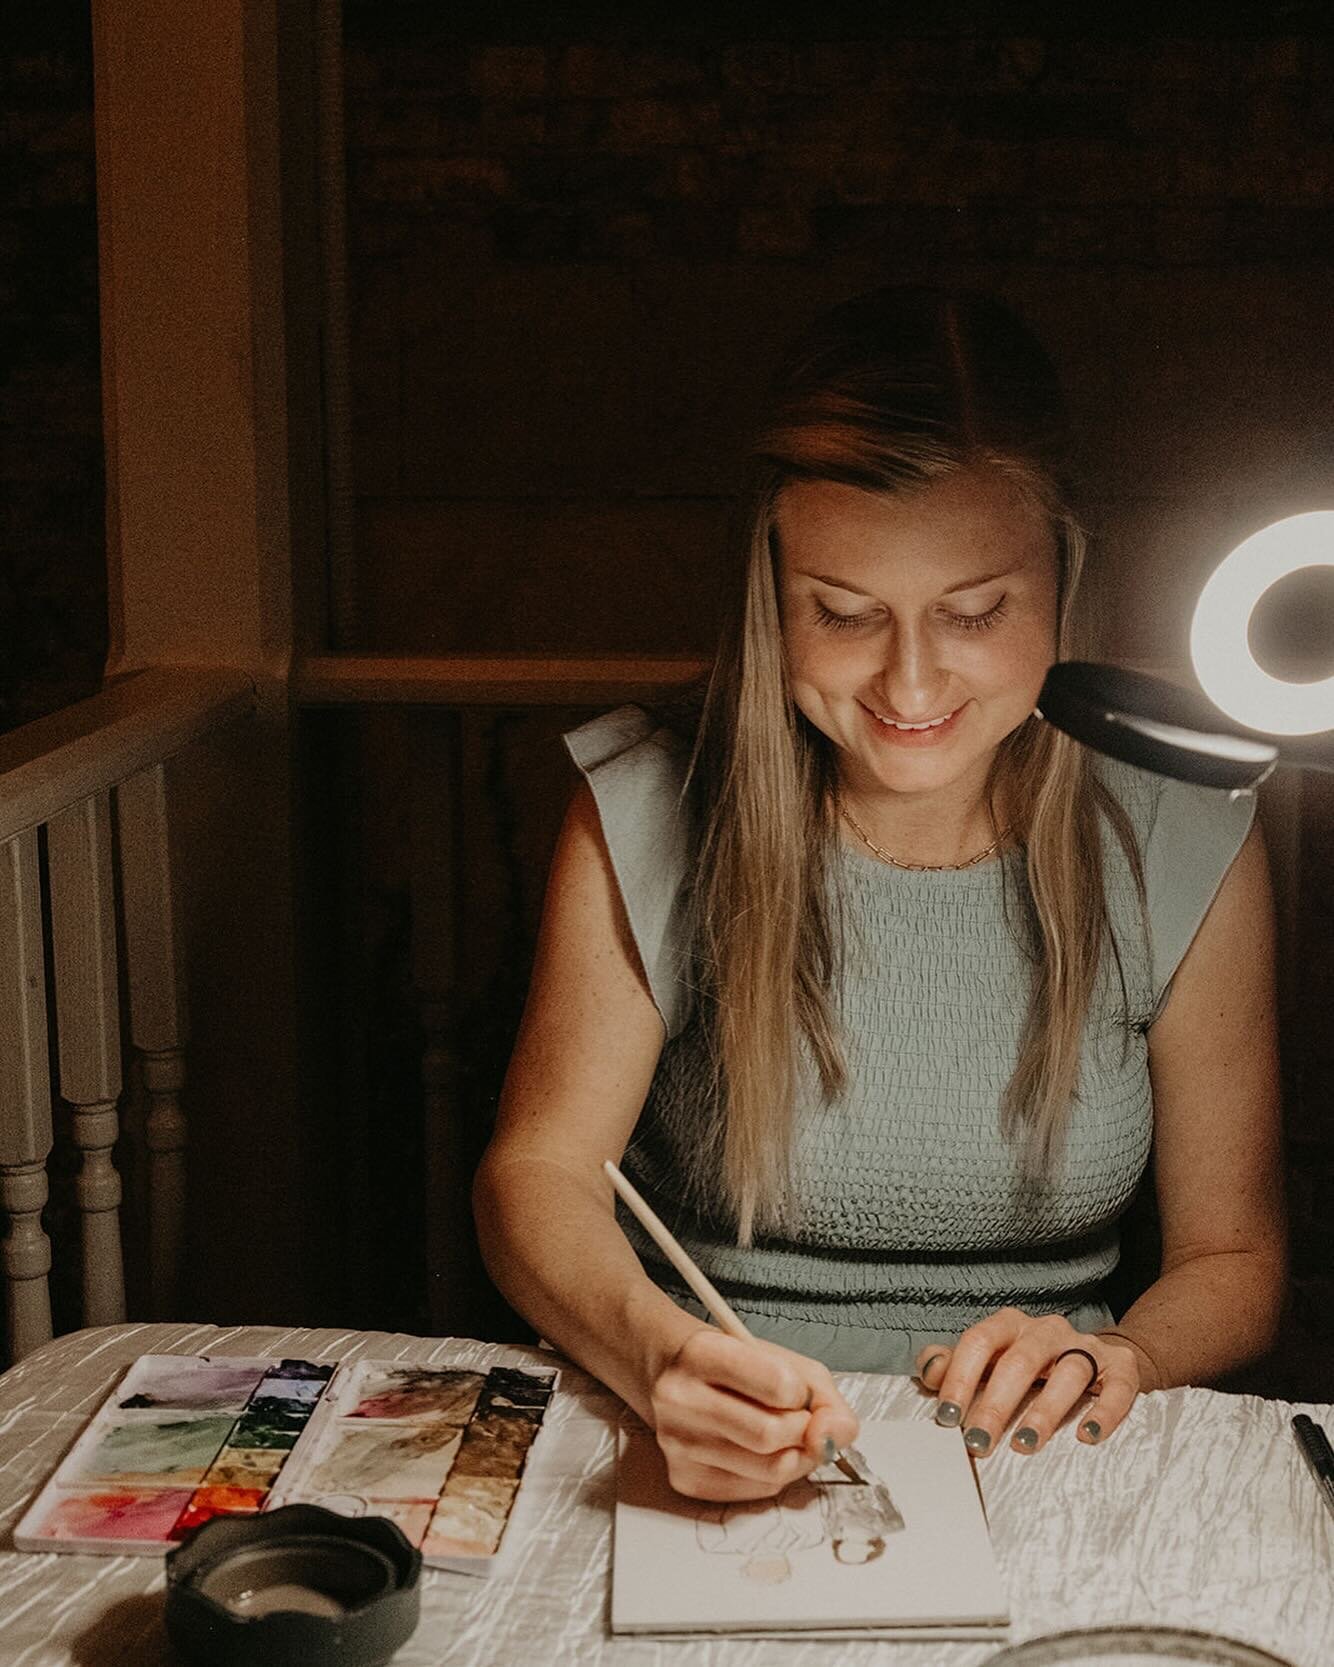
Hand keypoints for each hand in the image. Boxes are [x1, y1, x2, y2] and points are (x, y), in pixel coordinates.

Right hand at [649, 1325, 858, 1500]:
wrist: (676, 1374)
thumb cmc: (736, 1366)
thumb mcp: (783, 1361)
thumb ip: (824, 1396)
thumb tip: (835, 1437)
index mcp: (702, 1353)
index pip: (778, 1385)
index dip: (800, 1393)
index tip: (794, 1391)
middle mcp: (680, 1399)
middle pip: (770, 1435)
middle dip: (801, 1432)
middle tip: (797, 1420)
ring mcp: (676, 1442)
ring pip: (767, 1470)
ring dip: (794, 1457)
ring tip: (784, 1437)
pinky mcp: (683, 1478)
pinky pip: (754, 1492)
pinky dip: (774, 1477)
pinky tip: (762, 1454)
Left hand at [914, 1309, 1146, 1456]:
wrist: (1095, 1358)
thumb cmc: (1029, 1366)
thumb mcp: (989, 1361)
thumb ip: (954, 1364)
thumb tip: (928, 1372)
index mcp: (1010, 1324)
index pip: (979, 1341)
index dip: (960, 1377)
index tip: (947, 1417)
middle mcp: (1047, 1330)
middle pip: (1020, 1360)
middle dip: (997, 1403)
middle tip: (979, 1441)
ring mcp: (1086, 1346)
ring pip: (1068, 1372)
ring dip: (1044, 1410)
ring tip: (1026, 1444)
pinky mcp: (1121, 1366)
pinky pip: (1118, 1387)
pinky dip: (1104, 1411)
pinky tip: (1087, 1436)